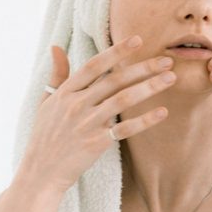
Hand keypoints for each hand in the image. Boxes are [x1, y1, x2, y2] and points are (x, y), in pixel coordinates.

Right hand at [20, 36, 175, 192]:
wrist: (41, 171)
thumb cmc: (44, 136)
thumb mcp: (45, 102)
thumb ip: (56, 75)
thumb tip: (56, 47)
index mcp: (65, 92)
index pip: (94, 65)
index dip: (116, 51)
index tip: (137, 40)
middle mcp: (77, 105)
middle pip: (114, 80)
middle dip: (143, 68)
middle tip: (166, 60)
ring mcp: (87, 124)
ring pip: (123, 100)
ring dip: (149, 87)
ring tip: (170, 78)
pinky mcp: (96, 143)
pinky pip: (125, 129)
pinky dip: (145, 120)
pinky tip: (162, 112)